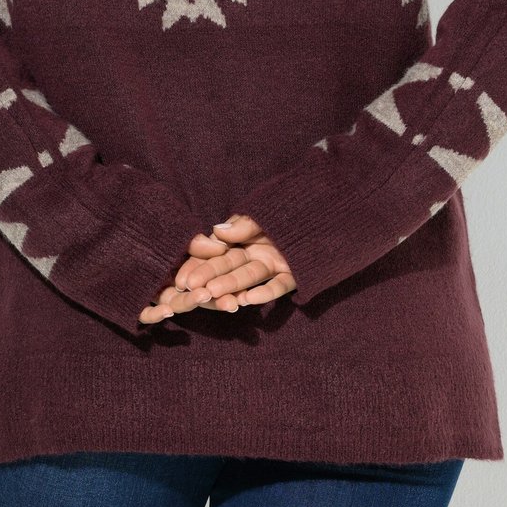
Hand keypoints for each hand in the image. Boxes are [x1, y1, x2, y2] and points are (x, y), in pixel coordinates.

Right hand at [138, 214, 296, 323]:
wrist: (325, 210)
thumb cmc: (289, 207)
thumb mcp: (263, 212)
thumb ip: (244, 224)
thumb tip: (218, 231)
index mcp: (241, 238)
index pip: (214, 253)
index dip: (197, 265)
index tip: (181, 278)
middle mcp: (253, 253)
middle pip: (228, 268)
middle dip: (209, 278)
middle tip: (191, 290)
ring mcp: (271, 265)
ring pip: (248, 278)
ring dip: (231, 287)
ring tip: (214, 294)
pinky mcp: (292, 275)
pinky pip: (276, 286)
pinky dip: (263, 293)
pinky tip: (249, 300)